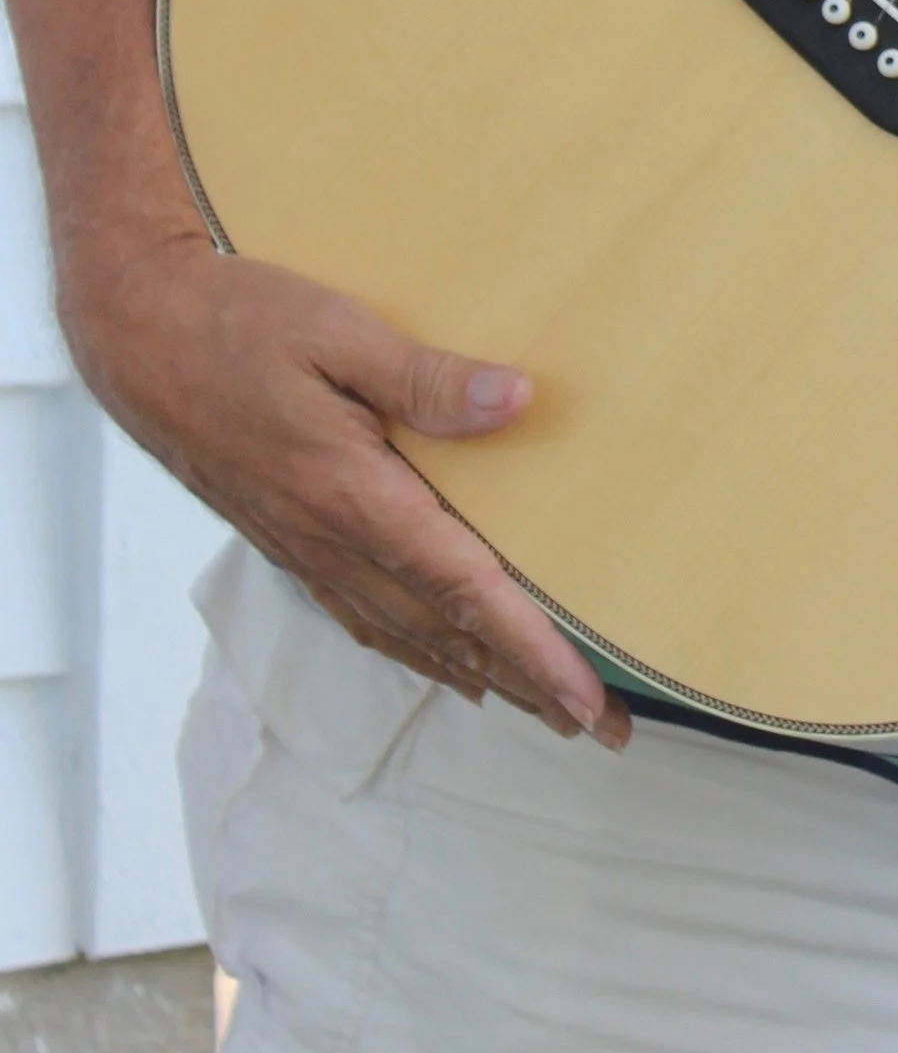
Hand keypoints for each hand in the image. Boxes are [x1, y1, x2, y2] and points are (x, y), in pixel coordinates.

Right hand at [67, 228, 629, 746]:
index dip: (533, 651)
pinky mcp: (290, 539)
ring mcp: (307, 549)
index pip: (466, 593)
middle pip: (449, 634)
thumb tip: (520, 401)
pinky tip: (444, 658)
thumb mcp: (340, 332)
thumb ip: (429, 378)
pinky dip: (418, 649)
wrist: (139, 337)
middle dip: (529, 685)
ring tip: (542, 707)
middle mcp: (332, 543)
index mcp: (354, 498)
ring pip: (408, 636)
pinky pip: (367, 616)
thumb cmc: (239, 324)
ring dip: (482, 677)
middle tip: (602, 728)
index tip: (587, 701)